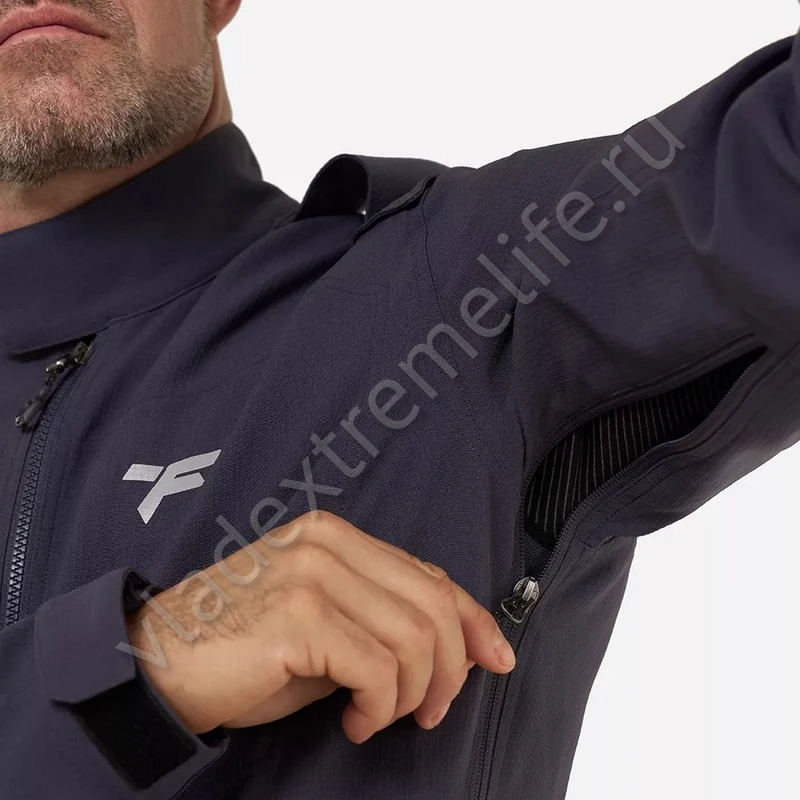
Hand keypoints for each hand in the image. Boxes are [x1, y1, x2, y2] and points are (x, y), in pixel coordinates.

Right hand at [127, 510, 514, 742]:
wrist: (159, 663)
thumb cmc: (241, 649)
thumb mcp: (323, 625)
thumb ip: (377, 619)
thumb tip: (450, 647)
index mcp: (335, 535)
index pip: (428, 574)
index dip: (473, 619)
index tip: (495, 657)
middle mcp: (328, 543)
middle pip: (433, 604)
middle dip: (449, 669)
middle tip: (430, 711)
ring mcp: (313, 574)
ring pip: (414, 637)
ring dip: (410, 694)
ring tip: (379, 717)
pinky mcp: (300, 616)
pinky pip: (377, 667)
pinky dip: (380, 706)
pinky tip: (354, 720)